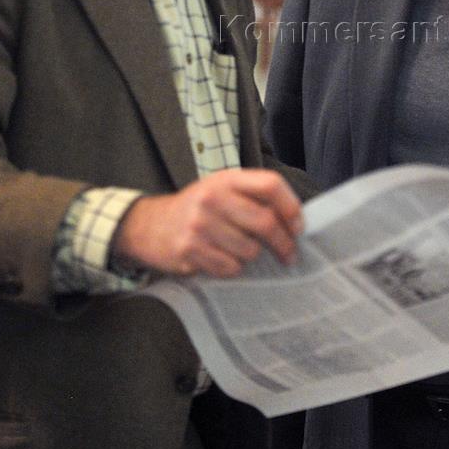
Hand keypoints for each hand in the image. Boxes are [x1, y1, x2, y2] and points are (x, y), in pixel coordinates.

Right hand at [112, 169, 303, 277]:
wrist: (149, 225)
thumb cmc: (198, 209)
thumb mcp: (222, 189)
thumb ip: (253, 197)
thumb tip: (295, 221)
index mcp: (226, 179)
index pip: (270, 185)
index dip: (291, 207)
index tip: (298, 227)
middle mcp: (212, 198)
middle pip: (265, 222)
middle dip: (284, 243)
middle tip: (289, 254)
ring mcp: (199, 224)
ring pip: (250, 251)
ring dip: (252, 257)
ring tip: (240, 251)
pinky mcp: (189, 250)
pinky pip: (230, 268)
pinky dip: (232, 269)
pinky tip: (221, 259)